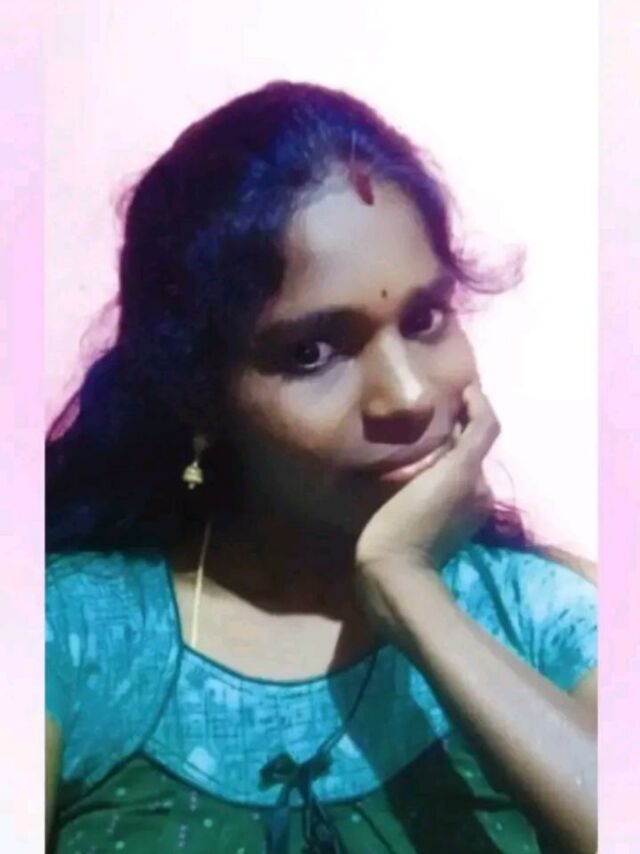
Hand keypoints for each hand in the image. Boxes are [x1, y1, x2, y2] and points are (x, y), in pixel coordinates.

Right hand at [354, 381, 498, 574]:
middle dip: (455, 425)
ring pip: (454, 464)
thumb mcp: (454, 473)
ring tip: (412, 430)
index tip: (457, 384)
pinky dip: (432, 467)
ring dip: (441, 446)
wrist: (393, 572)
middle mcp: (474, 492)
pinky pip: (439, 482)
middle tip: (426, 404)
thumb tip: (477, 399)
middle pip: (468, 447)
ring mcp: (455, 509)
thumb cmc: (416, 519)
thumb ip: (473, 438)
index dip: (477, 404)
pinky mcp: (434, 522)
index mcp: (477, 479)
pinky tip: (407, 464)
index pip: (485, 429)